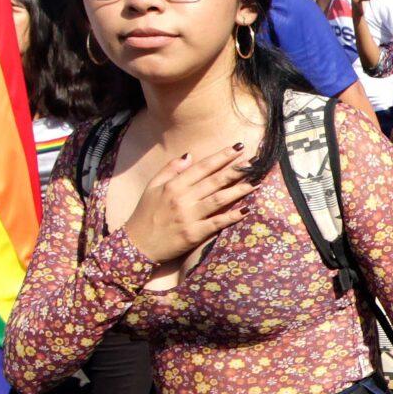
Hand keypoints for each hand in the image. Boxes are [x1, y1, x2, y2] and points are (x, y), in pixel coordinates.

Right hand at [120, 144, 254, 263]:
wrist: (136, 245)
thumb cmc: (144, 214)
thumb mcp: (152, 186)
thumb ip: (170, 169)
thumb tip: (190, 154)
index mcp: (173, 185)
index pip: (202, 167)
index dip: (221, 156)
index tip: (238, 148)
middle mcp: (182, 198)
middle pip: (214, 181)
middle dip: (236, 170)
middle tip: (254, 162)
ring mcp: (189, 217)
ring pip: (219, 199)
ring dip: (239, 190)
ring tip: (256, 182)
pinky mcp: (193, 234)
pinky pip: (216, 223)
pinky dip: (232, 216)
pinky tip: (246, 210)